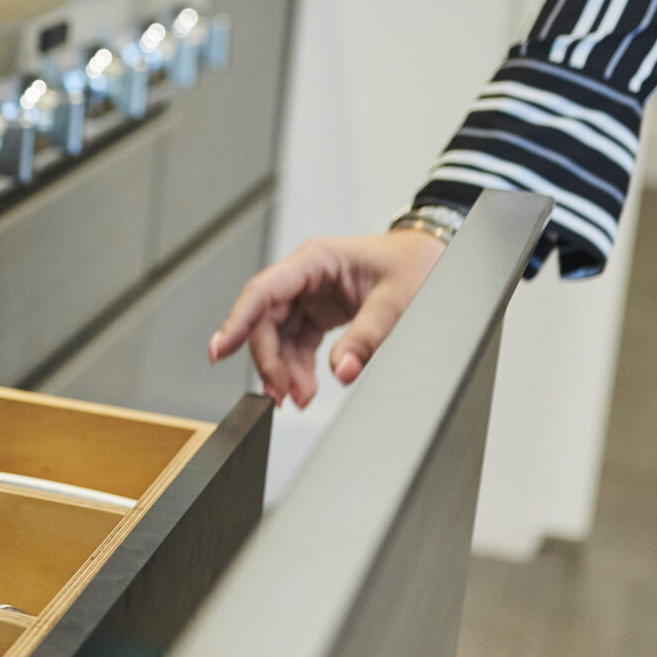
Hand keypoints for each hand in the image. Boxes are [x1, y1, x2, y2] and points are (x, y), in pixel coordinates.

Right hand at [208, 230, 446, 406]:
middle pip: (265, 321)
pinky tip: (305, 388)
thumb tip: (342, 372)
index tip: (220, 350)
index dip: (237, 322)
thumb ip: (369, 336)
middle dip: (269, 361)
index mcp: (316, 261)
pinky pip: (296, 343)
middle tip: (281, 394)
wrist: (437, 257)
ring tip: (298, 399)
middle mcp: (305, 277)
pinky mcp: (318, 313)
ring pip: (278, 337)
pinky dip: (297, 369)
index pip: (262, 292)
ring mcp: (309, 296)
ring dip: (283, 370)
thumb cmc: (418, 264)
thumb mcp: (398, 299)